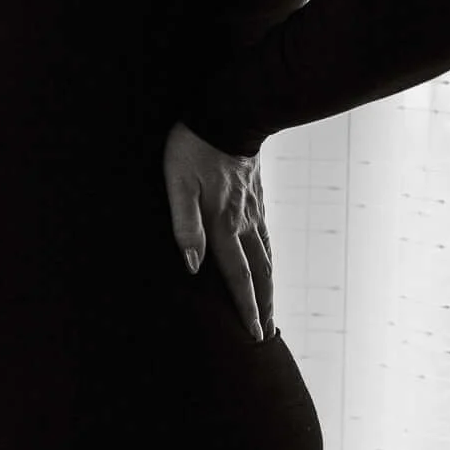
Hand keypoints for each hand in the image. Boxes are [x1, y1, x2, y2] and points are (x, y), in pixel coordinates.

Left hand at [163, 120, 275, 342]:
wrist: (228, 114)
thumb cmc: (193, 149)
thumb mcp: (177, 185)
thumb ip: (185, 226)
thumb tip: (193, 267)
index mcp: (224, 225)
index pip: (238, 276)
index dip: (245, 307)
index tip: (254, 334)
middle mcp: (244, 224)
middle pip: (259, 274)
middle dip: (263, 306)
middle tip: (268, 335)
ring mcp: (254, 211)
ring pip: (266, 257)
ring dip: (269, 287)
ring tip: (272, 310)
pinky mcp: (256, 198)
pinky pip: (267, 237)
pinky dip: (270, 259)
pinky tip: (269, 265)